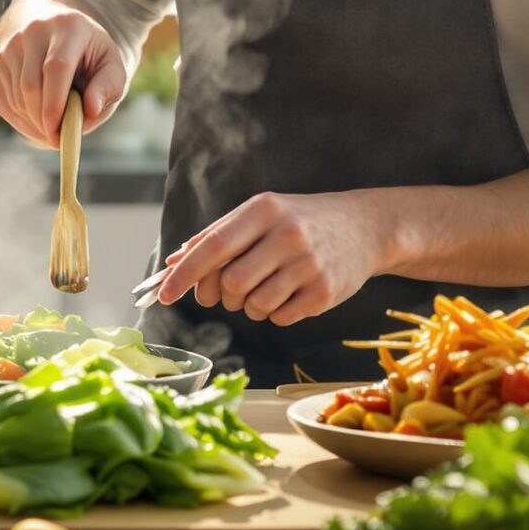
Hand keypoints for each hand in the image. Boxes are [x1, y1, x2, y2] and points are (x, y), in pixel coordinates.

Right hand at [0, 0, 125, 148]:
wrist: (58, 32)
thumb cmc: (90, 56)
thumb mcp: (111, 67)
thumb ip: (107, 88)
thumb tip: (91, 111)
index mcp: (68, 26)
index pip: (56, 67)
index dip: (56, 104)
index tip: (60, 133)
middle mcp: (33, 31)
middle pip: (30, 85)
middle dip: (43, 121)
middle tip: (58, 139)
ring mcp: (10, 47)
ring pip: (16, 98)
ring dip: (33, 123)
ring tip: (54, 128)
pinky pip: (4, 103)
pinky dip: (21, 121)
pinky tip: (38, 121)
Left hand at [155, 191, 396, 327]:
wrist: (365, 227)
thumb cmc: (299, 221)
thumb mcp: (260, 214)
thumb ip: (216, 235)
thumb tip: (174, 262)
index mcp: (264, 211)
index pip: (214, 246)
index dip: (185, 274)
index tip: (163, 294)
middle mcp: (288, 235)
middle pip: (231, 283)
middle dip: (222, 294)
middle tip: (229, 290)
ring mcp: (310, 265)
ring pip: (254, 305)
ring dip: (249, 306)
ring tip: (264, 287)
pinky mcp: (326, 293)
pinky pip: (280, 318)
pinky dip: (274, 313)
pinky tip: (288, 293)